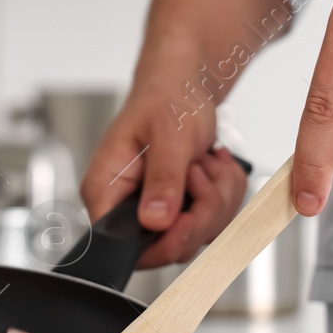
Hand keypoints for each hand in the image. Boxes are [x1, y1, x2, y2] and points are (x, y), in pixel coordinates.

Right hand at [81, 81, 251, 268]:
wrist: (182, 86)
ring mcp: (157, 212)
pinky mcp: (181, 210)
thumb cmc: (166, 99)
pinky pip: (215, 222)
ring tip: (205, 160)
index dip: (164, 242)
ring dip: (218, 197)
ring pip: (200, 235)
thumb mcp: (168, 135)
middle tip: (200, 169)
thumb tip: (155, 220)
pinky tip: (214, 166)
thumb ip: (163, 179)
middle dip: (202, 210)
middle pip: (172, 246)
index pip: (124, 247)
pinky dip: (226, 193)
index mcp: (106, 191)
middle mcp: (127, 208)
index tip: (189, 216)